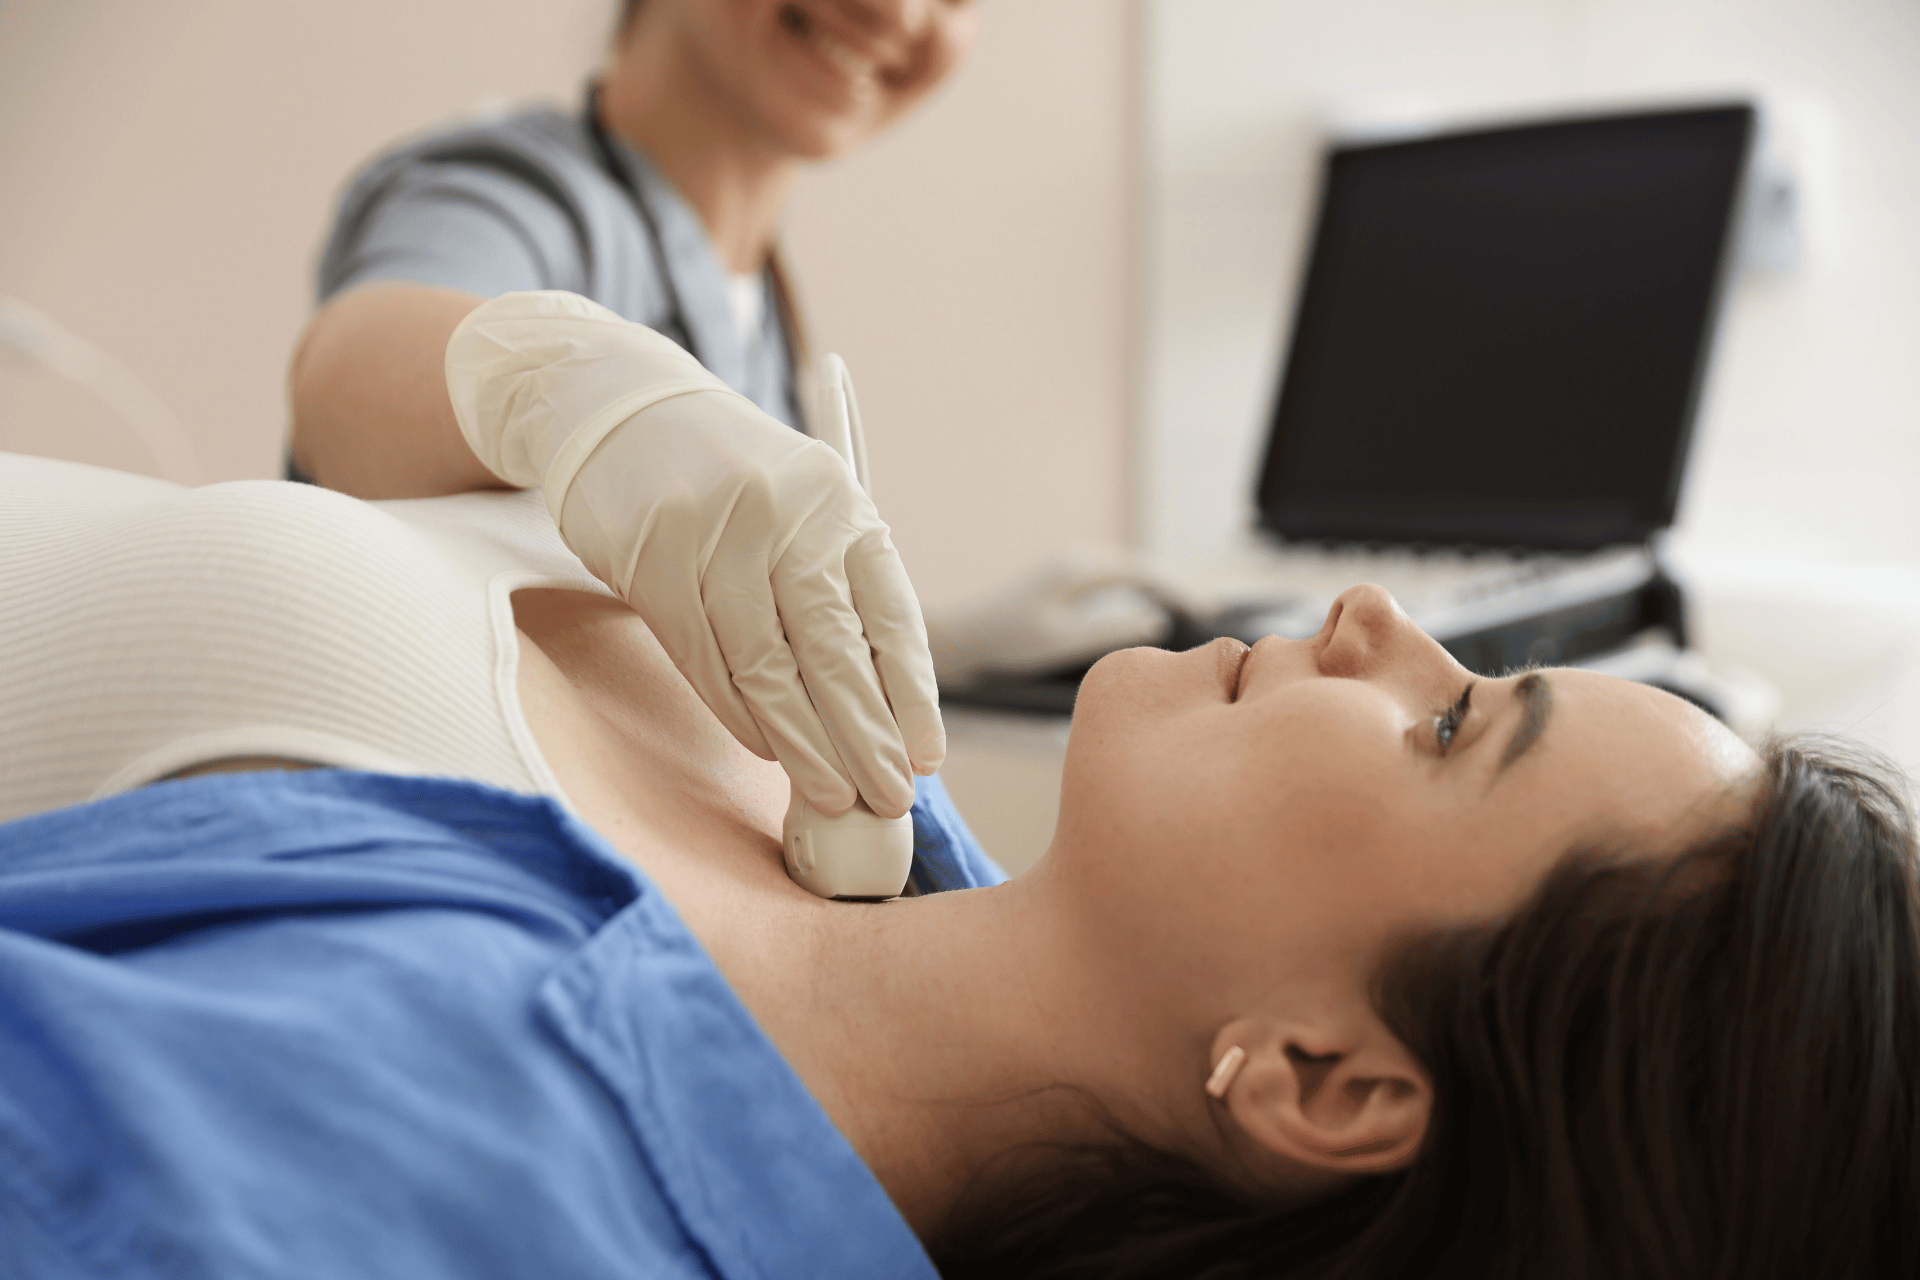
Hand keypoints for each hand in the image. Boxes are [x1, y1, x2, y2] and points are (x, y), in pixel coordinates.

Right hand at [445, 291, 942, 818]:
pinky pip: (705, 660)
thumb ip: (839, 592)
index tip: (926, 757)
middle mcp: (787, 515)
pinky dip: (739, 714)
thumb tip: (879, 711)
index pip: (890, 615)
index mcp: (841, 504)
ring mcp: (716, 536)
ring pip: (767, 668)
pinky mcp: (653, 560)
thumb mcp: (804, 510)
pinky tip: (766, 748)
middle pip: (835, 651)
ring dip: (803, 744)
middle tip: (887, 796)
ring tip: (832, 794)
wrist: (623, 412)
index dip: (911, 695)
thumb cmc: (734, 481)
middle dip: (865, 737)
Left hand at [925, 548, 1199, 684]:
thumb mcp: (1061, 640)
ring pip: (1130, 572)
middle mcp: (1079, 561)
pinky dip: (1140, 591)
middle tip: (1211, 608)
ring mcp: (1072, 569)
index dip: (1180, 589)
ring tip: (1192, 607)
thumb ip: (1109, 629)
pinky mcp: (1065, 583)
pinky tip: (1152, 607)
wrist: (963, 635)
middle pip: (1143, 567)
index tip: (1207, 609)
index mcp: (1080, 569)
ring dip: (1161, 587)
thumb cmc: (1007, 639)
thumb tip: (1155, 619)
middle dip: (1178, 585)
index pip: (1145, 572)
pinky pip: (1115, 580)